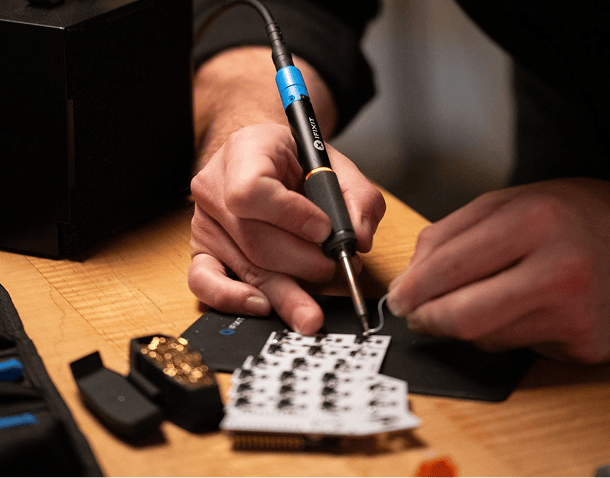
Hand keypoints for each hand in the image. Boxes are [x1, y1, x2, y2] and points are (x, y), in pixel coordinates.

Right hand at [189, 123, 385, 334]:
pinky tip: (262, 306)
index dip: (290, 216)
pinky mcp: (202, 250)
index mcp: (245, 151)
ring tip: (311, 312)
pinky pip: (204, 280)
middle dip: (302, 262)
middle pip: (254, 238)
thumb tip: (359, 239)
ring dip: (284, 292)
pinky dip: (231, 299)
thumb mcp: (335, 165)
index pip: (252, 191)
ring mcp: (206, 221)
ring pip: (244, 265)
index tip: (323, 230)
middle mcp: (215, 186)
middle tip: (334, 269)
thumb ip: (358, 198)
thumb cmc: (296, 162)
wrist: (265, 160)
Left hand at [386, 178, 609, 362]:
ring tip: (460, 304)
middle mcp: (560, 270)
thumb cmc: (561, 215)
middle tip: (413, 315)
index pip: (450, 268)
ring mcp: (576, 313)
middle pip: (464, 316)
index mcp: (534, 223)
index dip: (412, 289)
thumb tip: (408, 280)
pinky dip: (494, 332)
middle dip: (426, 319)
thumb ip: (447, 235)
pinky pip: (513, 348)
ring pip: (483, 338)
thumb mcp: (502, 204)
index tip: (396, 298)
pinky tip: (504, 310)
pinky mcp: (586, 344)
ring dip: (457, 326)